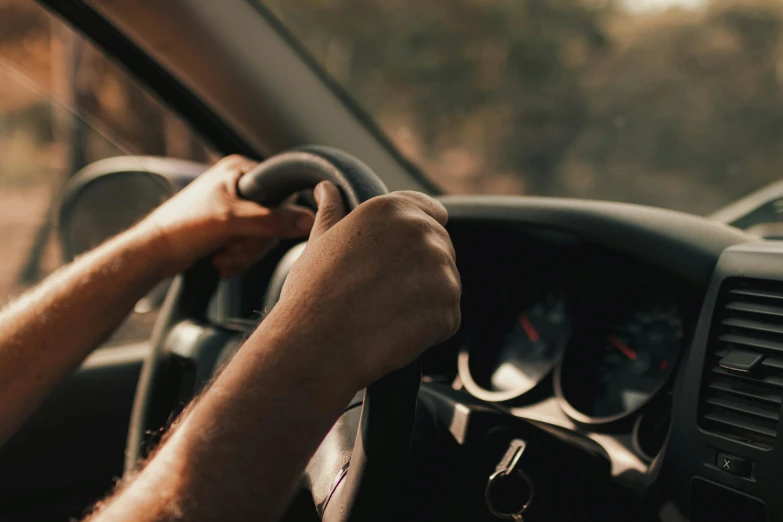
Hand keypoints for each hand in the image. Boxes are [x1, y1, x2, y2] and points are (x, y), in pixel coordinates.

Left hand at [137, 155, 314, 276]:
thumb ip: (273, 221)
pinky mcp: (229, 228)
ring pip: (263, 237)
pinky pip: (250, 246)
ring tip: (222, 256)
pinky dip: (238, 258)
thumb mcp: (232, 222)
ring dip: (244, 253)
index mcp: (240, 169)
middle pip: (274, 220)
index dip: (274, 219)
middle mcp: (239, 185)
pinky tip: (221, 262)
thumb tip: (311, 220)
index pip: (281, 193)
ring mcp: (235, 207)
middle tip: (231, 247)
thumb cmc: (183, 228)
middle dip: (253, 243)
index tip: (254, 232)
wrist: (153, 254)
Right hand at [274, 182, 460, 389]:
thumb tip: (328, 188)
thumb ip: (332, 211)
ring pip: (445, 284)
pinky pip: (446, 318)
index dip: (414, 237)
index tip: (396, 258)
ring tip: (384, 313)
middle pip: (441, 249)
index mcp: (392, 209)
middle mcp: (423, 233)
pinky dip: (428, 328)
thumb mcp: (319, 242)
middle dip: (419, 270)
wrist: (316, 345)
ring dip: (424, 300)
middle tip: (380, 293)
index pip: (431, 212)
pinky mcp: (449, 310)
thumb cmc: (312, 294)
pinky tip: (395, 331)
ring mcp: (441, 272)